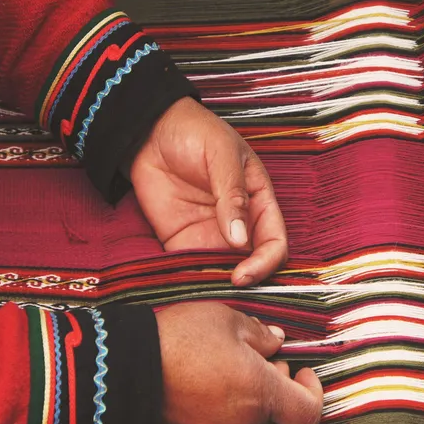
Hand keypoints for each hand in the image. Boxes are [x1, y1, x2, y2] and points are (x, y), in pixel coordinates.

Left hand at [130, 97, 287, 285]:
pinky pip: (193, 268)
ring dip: (218, 285)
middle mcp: (239, 223)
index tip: (244, 273)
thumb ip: (233, 195)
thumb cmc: (194, 131)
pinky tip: (187, 286)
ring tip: (206, 292)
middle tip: (225, 288)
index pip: (274, 242)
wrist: (149, 130)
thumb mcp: (221, 155)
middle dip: (245, 280)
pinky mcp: (183, 241)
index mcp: (258, 200)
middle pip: (253, 263)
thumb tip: (239, 239)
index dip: (265, 262)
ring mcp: (211, 234)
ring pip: (224, 272)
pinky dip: (193, 281)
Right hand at [156, 301, 322, 423]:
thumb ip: (260, 334)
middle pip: (277, 415)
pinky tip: (202, 382)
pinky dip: (222, 408)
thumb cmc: (177, 341)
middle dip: (274, 386)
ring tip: (220, 365)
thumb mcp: (225, 319)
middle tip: (253, 357)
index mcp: (261, 396)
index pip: (309, 413)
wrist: (119, 373)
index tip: (302, 371)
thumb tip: (276, 343)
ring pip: (249, 421)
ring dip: (247, 397)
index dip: (313, 392)